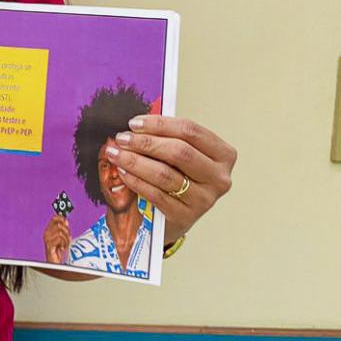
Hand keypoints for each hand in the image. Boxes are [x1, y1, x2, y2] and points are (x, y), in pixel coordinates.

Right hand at [43, 215, 71, 263]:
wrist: (54, 262)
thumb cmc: (57, 250)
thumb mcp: (62, 237)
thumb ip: (63, 229)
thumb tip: (65, 220)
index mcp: (48, 230)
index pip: (54, 219)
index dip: (61, 219)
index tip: (66, 222)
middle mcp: (46, 234)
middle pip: (59, 225)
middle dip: (66, 231)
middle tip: (67, 238)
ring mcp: (47, 240)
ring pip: (60, 232)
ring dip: (65, 240)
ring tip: (64, 245)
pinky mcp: (49, 246)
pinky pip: (59, 239)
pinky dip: (63, 244)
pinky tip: (62, 248)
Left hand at [109, 115, 235, 243]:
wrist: (176, 216)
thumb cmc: (179, 177)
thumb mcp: (180, 156)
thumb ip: (167, 138)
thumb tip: (137, 126)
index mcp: (223, 155)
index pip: (191, 131)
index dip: (160, 124)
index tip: (135, 123)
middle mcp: (219, 177)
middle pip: (179, 152)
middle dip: (145, 143)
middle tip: (122, 139)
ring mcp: (204, 199)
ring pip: (165, 174)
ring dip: (135, 161)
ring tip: (117, 154)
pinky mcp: (186, 216)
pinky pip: (156, 194)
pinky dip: (136, 181)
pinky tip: (123, 173)